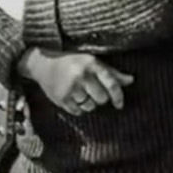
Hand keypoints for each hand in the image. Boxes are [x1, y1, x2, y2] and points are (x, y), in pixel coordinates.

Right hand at [19, 48, 133, 114]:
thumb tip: (132, 80)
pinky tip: (71, 97)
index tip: (119, 104)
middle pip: (101, 99)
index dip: (118, 96)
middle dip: (98, 98)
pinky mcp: (61, 97)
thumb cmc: (70, 62)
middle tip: (90, 91)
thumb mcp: (90, 62)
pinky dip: (77, 107)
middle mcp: (80, 75)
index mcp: (90, 64)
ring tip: (78, 92)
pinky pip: (78, 111)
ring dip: (87, 103)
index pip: (112, 84)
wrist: (41, 63)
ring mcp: (70, 87)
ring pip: (90, 106)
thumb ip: (111, 73)